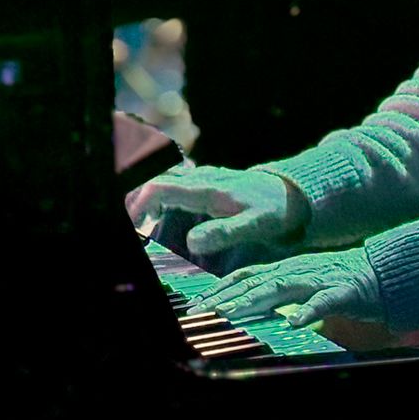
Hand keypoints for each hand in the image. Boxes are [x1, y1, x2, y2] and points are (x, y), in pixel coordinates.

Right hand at [126, 164, 308, 257]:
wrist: (291, 194)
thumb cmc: (274, 211)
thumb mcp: (255, 225)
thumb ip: (224, 233)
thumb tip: (192, 242)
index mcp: (207, 188)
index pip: (161, 187)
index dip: (140, 202)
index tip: (132, 224)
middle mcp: (201, 178)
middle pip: (156, 178)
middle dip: (135, 196)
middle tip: (127, 222)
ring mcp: (202, 177)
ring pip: (163, 177)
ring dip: (144, 192)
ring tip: (134, 218)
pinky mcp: (205, 182)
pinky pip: (174, 180)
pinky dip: (157, 191)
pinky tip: (153, 209)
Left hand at [188, 249, 382, 328]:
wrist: (382, 273)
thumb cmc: (338, 282)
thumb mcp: (301, 283)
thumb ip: (275, 290)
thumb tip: (244, 301)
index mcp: (285, 269)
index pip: (245, 276)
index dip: (219, 289)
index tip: (196, 305)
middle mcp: (296, 270)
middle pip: (254, 282)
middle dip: (225, 297)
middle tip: (201, 312)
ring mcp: (318, 280)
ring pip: (281, 288)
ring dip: (253, 301)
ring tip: (231, 314)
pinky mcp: (342, 292)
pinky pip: (323, 302)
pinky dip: (308, 311)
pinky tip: (295, 322)